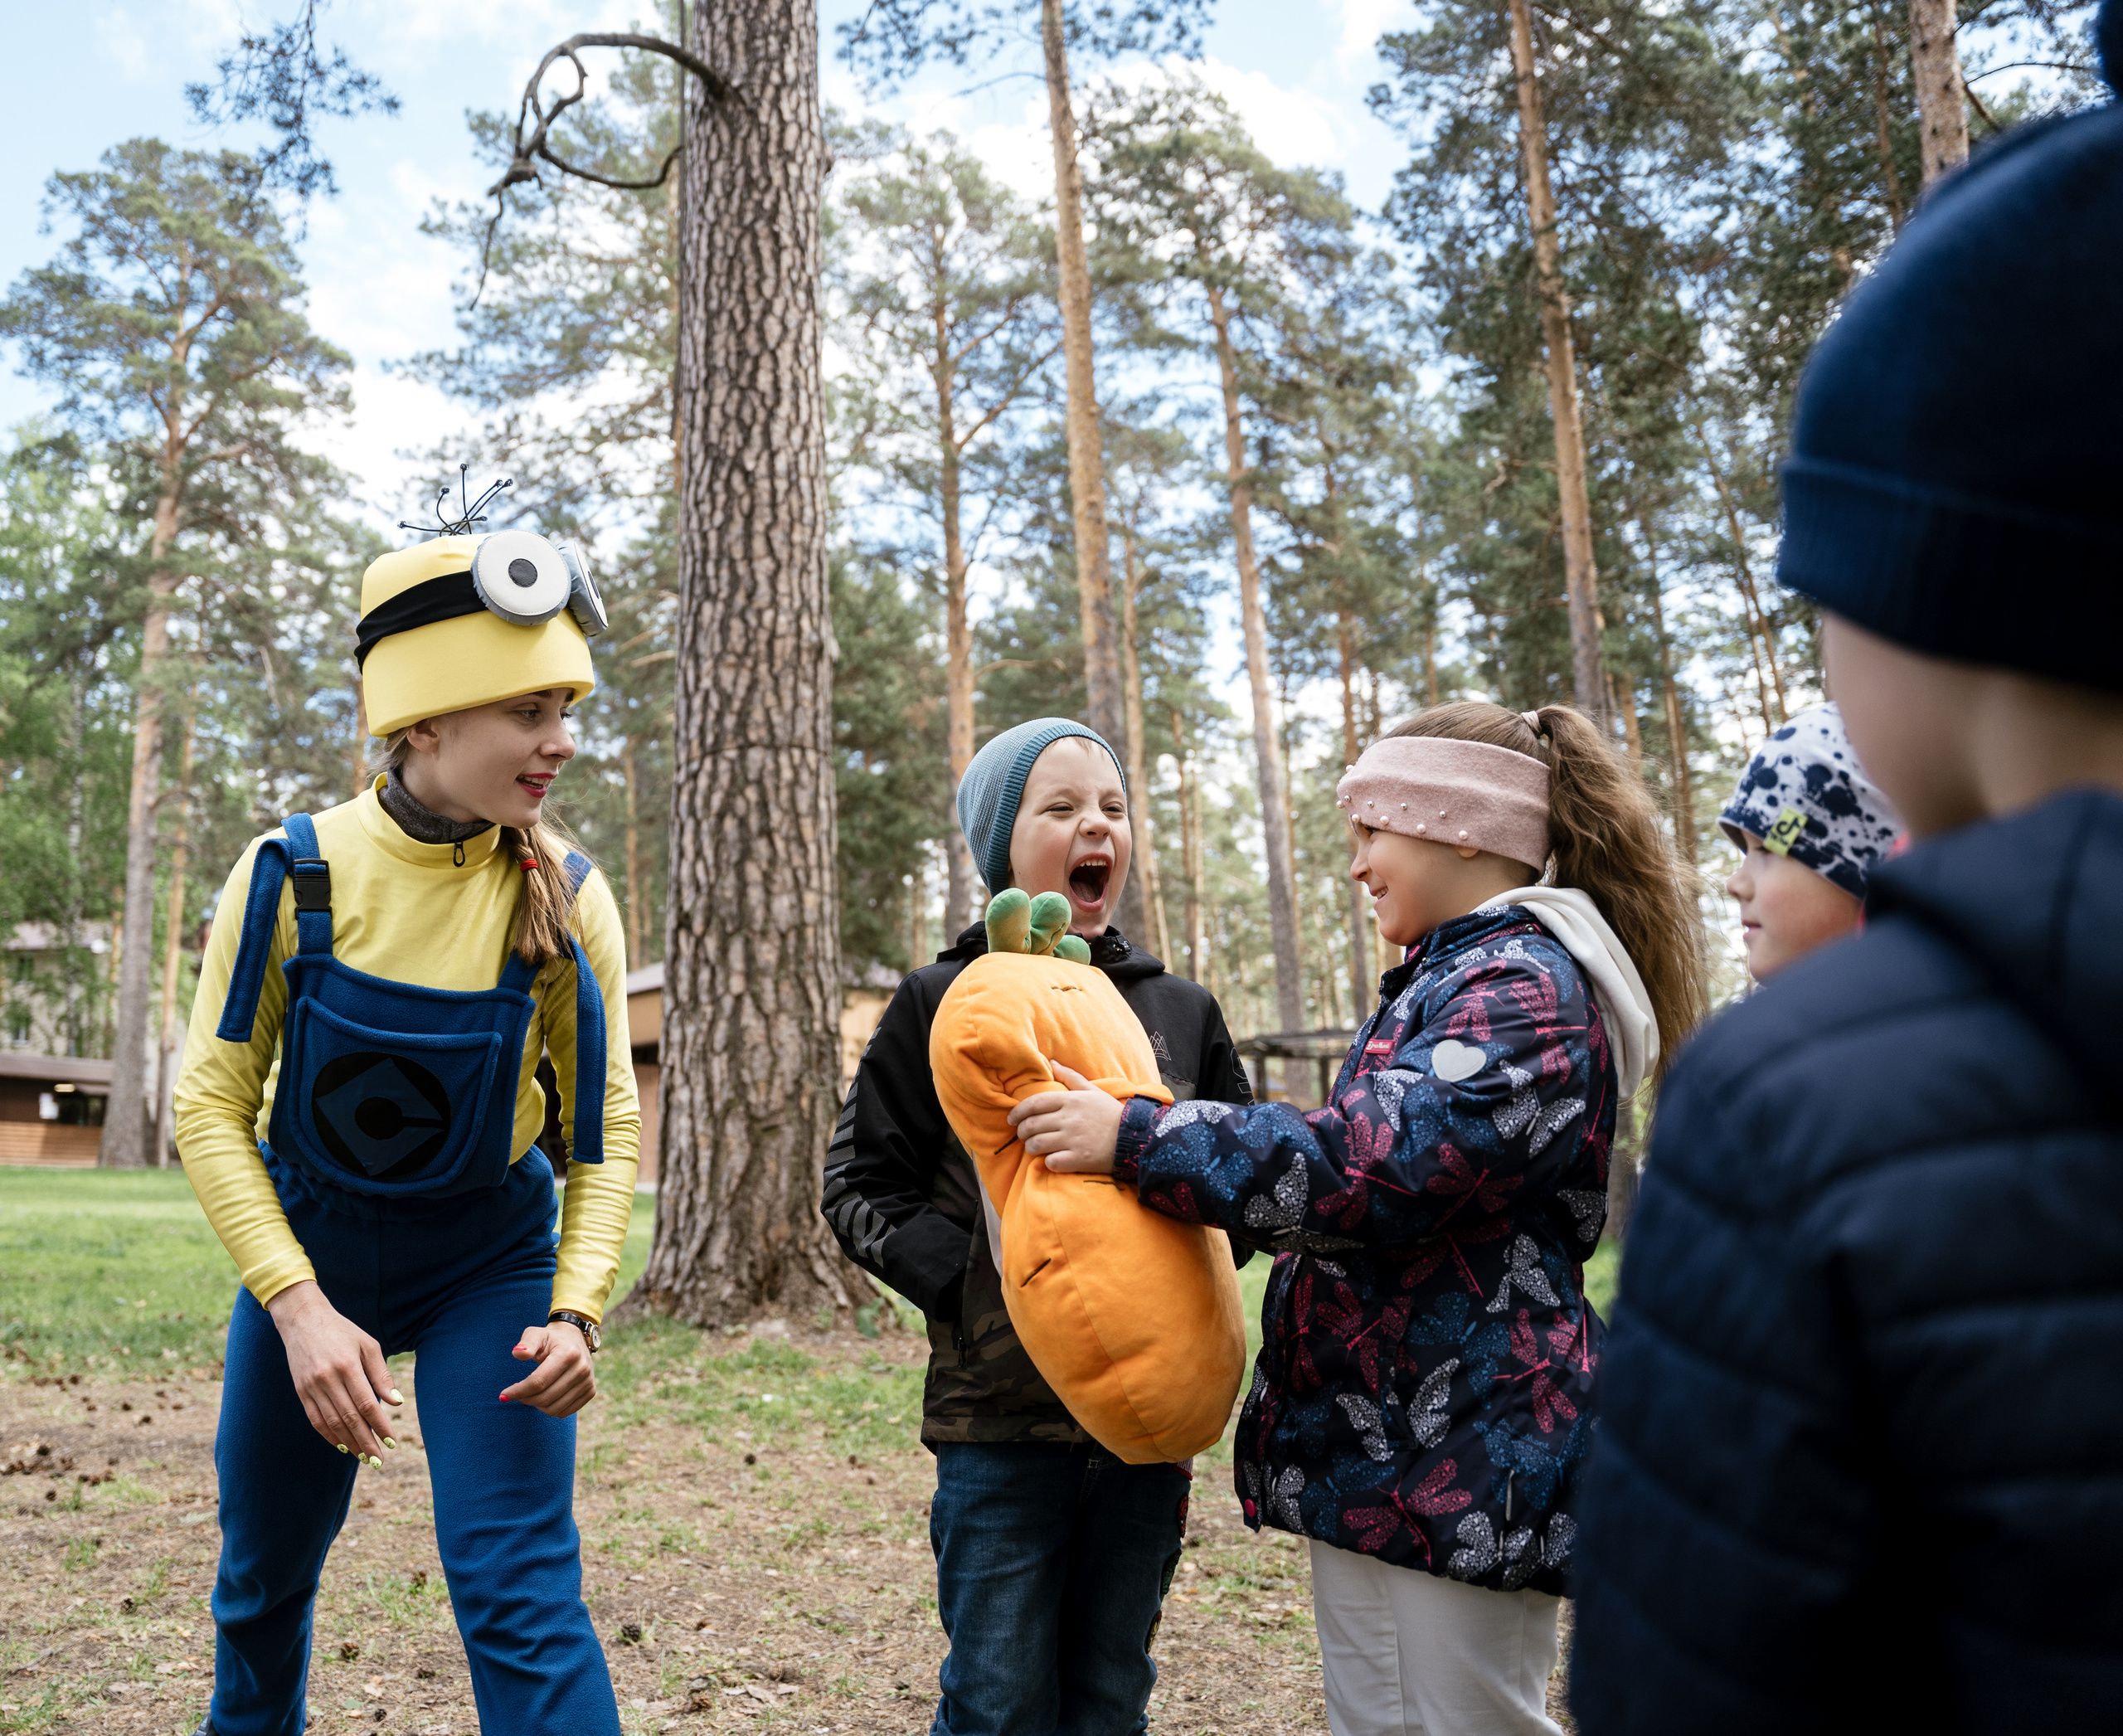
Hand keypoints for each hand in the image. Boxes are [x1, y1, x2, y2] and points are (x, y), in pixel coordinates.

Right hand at [266, 1280, 401, 1464]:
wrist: (303, 1320)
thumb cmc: (342, 1331)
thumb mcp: (368, 1345)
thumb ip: (381, 1375)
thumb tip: (397, 1402)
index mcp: (347, 1366)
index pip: (367, 1404)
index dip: (380, 1426)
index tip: (392, 1442)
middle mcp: (327, 1379)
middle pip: (349, 1418)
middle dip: (366, 1442)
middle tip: (379, 1460)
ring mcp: (311, 1387)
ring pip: (332, 1423)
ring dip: (349, 1444)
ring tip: (364, 1458)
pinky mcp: (301, 1391)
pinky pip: (315, 1419)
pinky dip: (329, 1436)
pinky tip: (342, 1446)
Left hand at [500, 1321, 596, 1416]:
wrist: (576, 1338)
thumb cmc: (550, 1338)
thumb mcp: (536, 1334)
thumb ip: (526, 1343)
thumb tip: (518, 1353)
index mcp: (568, 1353)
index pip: (538, 1382)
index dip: (518, 1391)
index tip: (504, 1394)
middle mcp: (581, 1368)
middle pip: (545, 1398)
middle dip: (525, 1399)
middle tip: (517, 1393)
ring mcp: (588, 1381)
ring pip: (554, 1409)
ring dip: (536, 1405)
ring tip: (530, 1394)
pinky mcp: (590, 1391)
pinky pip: (564, 1412)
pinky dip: (550, 1409)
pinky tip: (545, 1397)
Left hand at [1009, 1061, 1124, 1173]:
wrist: (1135, 1138)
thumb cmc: (1111, 1114)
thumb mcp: (1093, 1091)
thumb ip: (1071, 1077)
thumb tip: (1052, 1062)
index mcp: (1071, 1101)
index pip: (1033, 1104)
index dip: (1017, 1112)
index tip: (1011, 1119)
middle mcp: (1069, 1119)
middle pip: (1031, 1125)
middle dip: (1021, 1132)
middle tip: (1023, 1135)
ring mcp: (1073, 1140)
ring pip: (1036, 1145)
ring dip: (1030, 1148)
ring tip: (1034, 1148)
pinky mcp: (1078, 1159)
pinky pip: (1050, 1162)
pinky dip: (1047, 1163)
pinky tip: (1052, 1160)